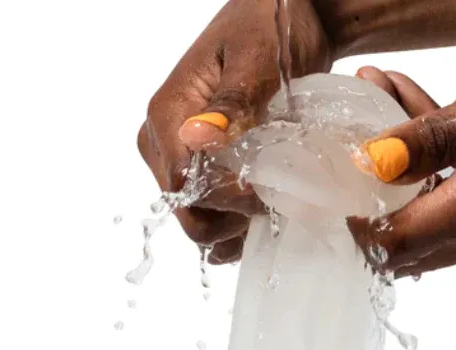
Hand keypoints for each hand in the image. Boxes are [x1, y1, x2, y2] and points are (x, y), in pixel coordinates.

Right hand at [137, 0, 331, 263]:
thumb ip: (230, 104)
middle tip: (274, 198)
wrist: (289, 18)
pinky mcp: (204, 169)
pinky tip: (264, 210)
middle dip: (232, 217)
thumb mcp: (255, 59)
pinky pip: (213, 212)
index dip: (224, 202)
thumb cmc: (270, 28)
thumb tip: (197, 142)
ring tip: (275, 199)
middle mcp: (165, 145)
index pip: (183, 186)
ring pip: (201, 218)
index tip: (265, 193)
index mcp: (168, 117)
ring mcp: (183, 161)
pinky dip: (239, 221)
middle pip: (189, 211)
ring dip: (239, 223)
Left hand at [349, 28, 455, 277]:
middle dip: (366, 194)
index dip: (352, 228)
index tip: (323, 195)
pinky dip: (427, 162)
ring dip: (395, 168)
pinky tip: (410, 109)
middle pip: (403, 237)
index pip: (394, 245)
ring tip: (373, 98)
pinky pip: (452, 195)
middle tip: (341, 143)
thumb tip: (367, 165)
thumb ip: (429, 140)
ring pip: (425, 212)